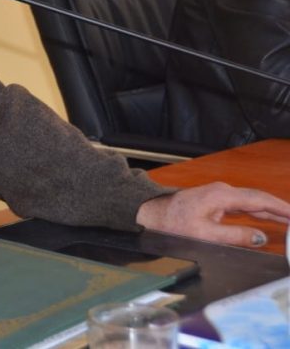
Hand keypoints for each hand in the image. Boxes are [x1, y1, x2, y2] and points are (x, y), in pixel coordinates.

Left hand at [136, 182, 289, 246]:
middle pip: (259, 199)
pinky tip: (268, 217)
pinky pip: (243, 204)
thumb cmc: (173, 223)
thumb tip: (260, 237)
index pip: (259, 200)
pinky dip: (259, 210)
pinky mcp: (216, 200)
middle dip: (281, 208)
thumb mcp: (204, 234)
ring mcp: (219, 194)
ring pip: (252, 201)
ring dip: (272, 209)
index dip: (281, 208)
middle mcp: (222, 191)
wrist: (151, 213)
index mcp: (221, 196)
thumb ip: (234, 236)